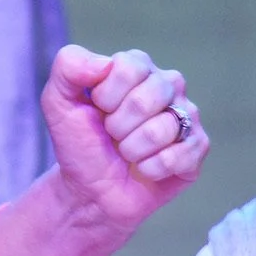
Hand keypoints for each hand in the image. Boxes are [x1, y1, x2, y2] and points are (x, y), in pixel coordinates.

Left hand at [0, 45, 207, 255]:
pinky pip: (179, 156)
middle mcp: (168, 85)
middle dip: (118, 126)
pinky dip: (152, 169)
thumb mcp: (58, 103)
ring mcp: (187, 116)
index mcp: (138, 67)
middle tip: (112, 136)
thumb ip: (68, 67)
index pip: (129, 67)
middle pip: (148, 98)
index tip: (97, 110)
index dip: (105, 96)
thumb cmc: (79, 144)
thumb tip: (104, 63)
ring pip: (162, 129)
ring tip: (127, 153)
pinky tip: (144, 169)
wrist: (89, 191)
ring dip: (133, 150)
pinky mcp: (197, 148)